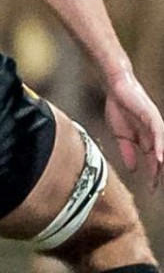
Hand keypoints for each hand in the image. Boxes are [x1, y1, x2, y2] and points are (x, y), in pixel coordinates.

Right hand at [104, 70, 163, 190]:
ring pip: (162, 147)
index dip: (152, 174)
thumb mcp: (121, 135)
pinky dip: (160, 147)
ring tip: (159, 175)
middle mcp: (155, 134)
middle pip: (160, 157)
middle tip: (154, 186)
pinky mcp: (153, 118)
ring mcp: (156, 126)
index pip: (152, 160)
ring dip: (162, 161)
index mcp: (146, 139)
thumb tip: (132, 168)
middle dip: (158, 172)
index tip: (150, 187)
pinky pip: (159, 135)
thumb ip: (127, 151)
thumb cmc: (119, 107)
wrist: (115, 87)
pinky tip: (158, 157)